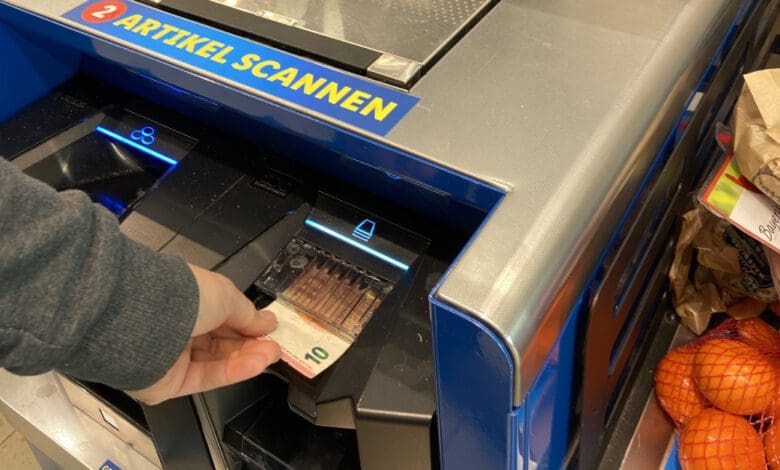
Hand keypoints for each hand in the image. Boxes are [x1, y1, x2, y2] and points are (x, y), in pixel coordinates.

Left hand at [129, 264, 281, 404]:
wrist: (144, 319)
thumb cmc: (183, 296)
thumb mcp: (225, 294)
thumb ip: (248, 313)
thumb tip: (267, 322)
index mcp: (186, 301)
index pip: (222, 316)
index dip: (247, 323)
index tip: (269, 328)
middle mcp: (177, 327)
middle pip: (221, 341)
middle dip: (250, 343)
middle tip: (274, 346)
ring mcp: (172, 356)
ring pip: (216, 360)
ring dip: (247, 358)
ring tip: (271, 354)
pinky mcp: (170, 382)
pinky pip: (207, 377)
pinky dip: (233, 371)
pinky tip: (256, 364)